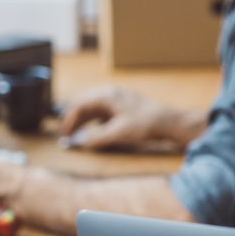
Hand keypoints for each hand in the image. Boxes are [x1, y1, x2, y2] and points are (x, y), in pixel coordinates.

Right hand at [58, 86, 203, 150]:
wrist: (169, 122)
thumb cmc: (145, 125)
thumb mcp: (119, 133)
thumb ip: (97, 138)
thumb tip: (78, 141)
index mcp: (107, 95)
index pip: (80, 105)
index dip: (70, 120)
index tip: (65, 135)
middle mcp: (111, 93)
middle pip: (85, 104)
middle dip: (74, 120)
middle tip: (67, 135)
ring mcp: (118, 99)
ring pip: (93, 108)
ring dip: (84, 121)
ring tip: (77, 135)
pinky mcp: (123, 106)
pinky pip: (103, 112)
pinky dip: (95, 121)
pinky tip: (94, 132)